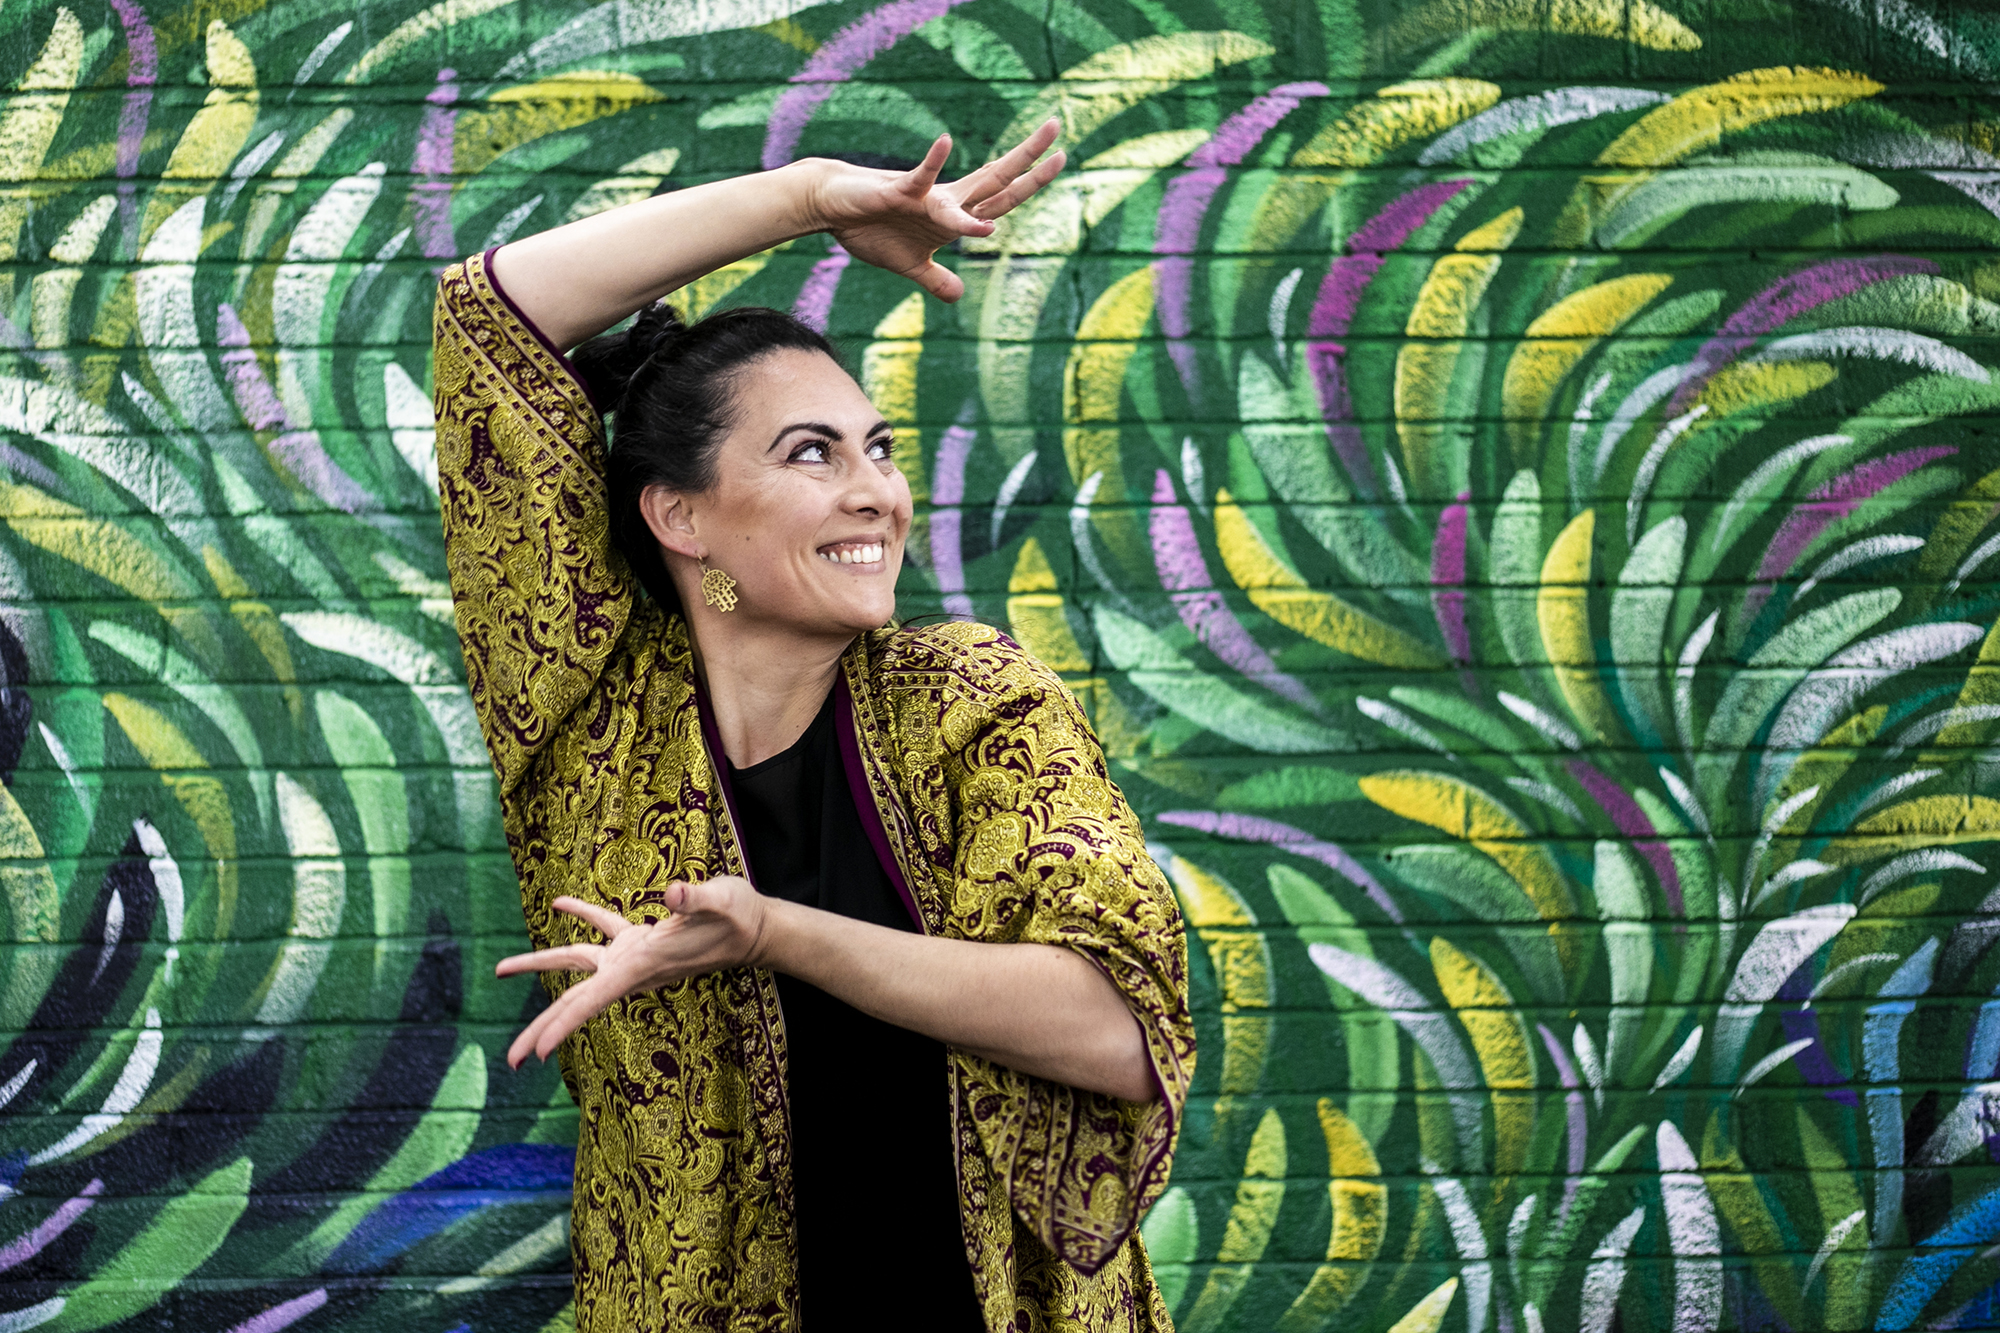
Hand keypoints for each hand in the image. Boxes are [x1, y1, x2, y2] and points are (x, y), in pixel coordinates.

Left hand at [494, 879, 769, 1068]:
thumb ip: (696, 898)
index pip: (593, 1000)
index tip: (535, 1053)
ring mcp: (633, 955)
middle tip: (509, 1059)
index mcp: (642, 964)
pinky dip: (580, 915)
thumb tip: (673, 892)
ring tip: (500, 970)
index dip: (562, 1025)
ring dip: (538, 965)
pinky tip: (559, 905)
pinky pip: (602, 928)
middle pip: (575, 999)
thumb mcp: (721, 901)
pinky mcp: (641, 939)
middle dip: (541, 1027)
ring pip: (576, 963)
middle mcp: (631, 968)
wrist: (757, 928)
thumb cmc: (741, 916)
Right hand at [801, 119, 1066, 301]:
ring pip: (975, 183)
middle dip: (1030, 162)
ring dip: (1006, 170)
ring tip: (1035, 153)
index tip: (1059, 161)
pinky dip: (933, 164)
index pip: (1001, 200)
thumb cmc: (870, 229)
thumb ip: (936, 279)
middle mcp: (948, 201)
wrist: (832, 206)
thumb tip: (958, 296)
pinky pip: (920, 178)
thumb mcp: (909, 265)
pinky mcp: (899, 192)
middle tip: (1058, 130)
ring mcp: (927, 196)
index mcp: (952, 216)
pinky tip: (945, 141)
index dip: (1030, 184)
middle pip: (999, 181)